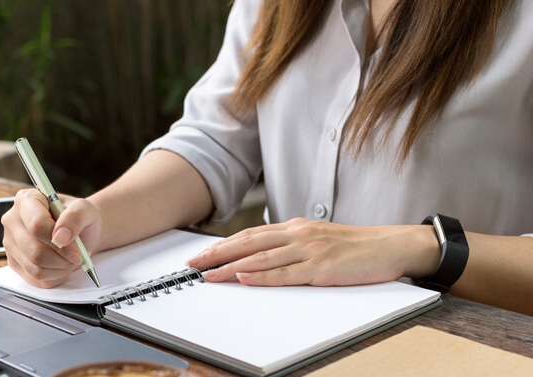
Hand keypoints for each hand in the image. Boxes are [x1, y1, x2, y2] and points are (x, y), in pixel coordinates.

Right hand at [1, 189, 103, 287]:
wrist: (78, 230)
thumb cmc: (78, 217)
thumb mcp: (85, 209)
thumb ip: (75, 217)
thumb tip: (60, 236)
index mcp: (26, 200)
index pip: (36, 225)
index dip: (59, 242)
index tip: (77, 250)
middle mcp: (13, 221)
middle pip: (34, 251)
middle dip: (62, 259)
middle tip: (78, 256)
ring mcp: (10, 243)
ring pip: (35, 268)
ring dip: (60, 268)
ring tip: (71, 259)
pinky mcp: (14, 262)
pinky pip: (35, 279)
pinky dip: (55, 276)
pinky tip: (61, 265)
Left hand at [185, 218, 440, 286]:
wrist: (391, 246)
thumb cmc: (356, 247)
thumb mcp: (318, 240)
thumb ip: (291, 246)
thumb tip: (261, 257)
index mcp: (295, 227)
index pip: (250, 235)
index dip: (223, 245)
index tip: (201, 255)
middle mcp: (298, 234)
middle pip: (248, 243)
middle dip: (217, 254)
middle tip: (193, 265)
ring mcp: (309, 250)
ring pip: (261, 258)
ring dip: (231, 267)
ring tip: (209, 275)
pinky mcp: (321, 268)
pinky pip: (285, 274)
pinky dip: (262, 277)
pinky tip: (244, 278)